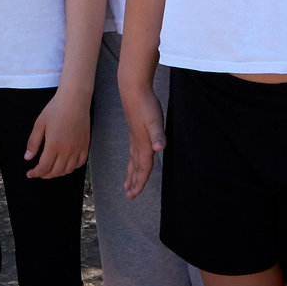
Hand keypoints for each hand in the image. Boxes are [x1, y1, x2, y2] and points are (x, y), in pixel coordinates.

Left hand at [24, 89, 89, 179]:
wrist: (75, 99)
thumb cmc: (56, 109)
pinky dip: (72, 167)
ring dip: (58, 173)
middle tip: (38, 172)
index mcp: (54, 145)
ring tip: (51, 169)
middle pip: (56, 171)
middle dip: (45, 175)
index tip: (30, 173)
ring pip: (68, 169)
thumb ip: (33, 143)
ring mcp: (78, 148)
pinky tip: (66, 164)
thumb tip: (27, 158)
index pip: (44, 167)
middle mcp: (67, 150)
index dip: (35, 173)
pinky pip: (80, 162)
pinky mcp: (85, 144)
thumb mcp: (39, 124)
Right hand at [120, 84, 164, 198]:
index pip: (144, 167)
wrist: (133, 89)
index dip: (140, 182)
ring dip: (131, 173)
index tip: (134, 195)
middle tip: (129, 196)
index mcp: (144, 143)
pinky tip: (132, 159)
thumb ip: (158, 135)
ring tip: (126, 184)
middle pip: (137, 167)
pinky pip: (132, 151)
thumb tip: (160, 148)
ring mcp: (134, 137)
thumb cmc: (145, 104)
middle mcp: (138, 143)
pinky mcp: (134, 130)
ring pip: (133, 160)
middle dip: (134, 182)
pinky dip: (132, 161)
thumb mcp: (155, 120)